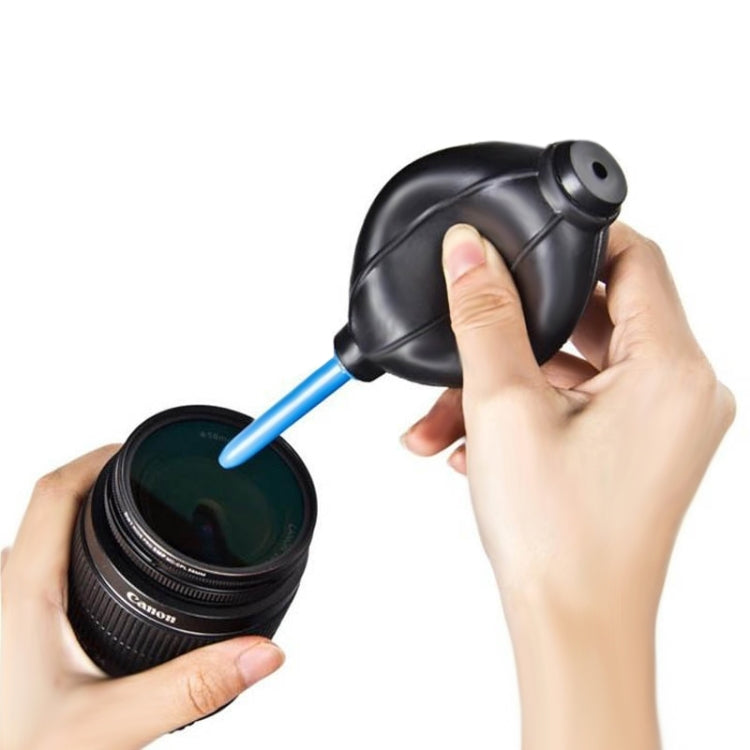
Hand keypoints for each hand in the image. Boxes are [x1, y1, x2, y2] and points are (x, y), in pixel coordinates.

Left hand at [0, 446, 284, 749]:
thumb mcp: (107, 728)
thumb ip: (190, 688)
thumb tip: (261, 652)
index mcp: (23, 592)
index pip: (56, 491)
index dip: (100, 458)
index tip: (139, 450)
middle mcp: (3, 592)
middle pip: (50, 509)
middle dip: (101, 488)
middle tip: (149, 489)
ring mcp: (0, 614)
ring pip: (40, 544)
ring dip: (83, 526)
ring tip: (134, 531)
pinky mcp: (4, 637)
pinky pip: (34, 574)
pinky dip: (71, 560)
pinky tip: (102, 588)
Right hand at [401, 222, 734, 749]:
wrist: (573, 631)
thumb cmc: (558, 538)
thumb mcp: (504, 405)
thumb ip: (485, 315)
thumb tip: (470, 252)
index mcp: (672, 368)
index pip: (634, 258)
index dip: (575, 239)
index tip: (522, 238)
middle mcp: (683, 393)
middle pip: (594, 318)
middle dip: (514, 332)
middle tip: (465, 341)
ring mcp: (662, 426)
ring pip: (575, 369)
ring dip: (504, 383)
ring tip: (444, 419)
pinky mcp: (636, 451)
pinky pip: (578, 405)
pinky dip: (525, 412)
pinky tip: (470, 444)